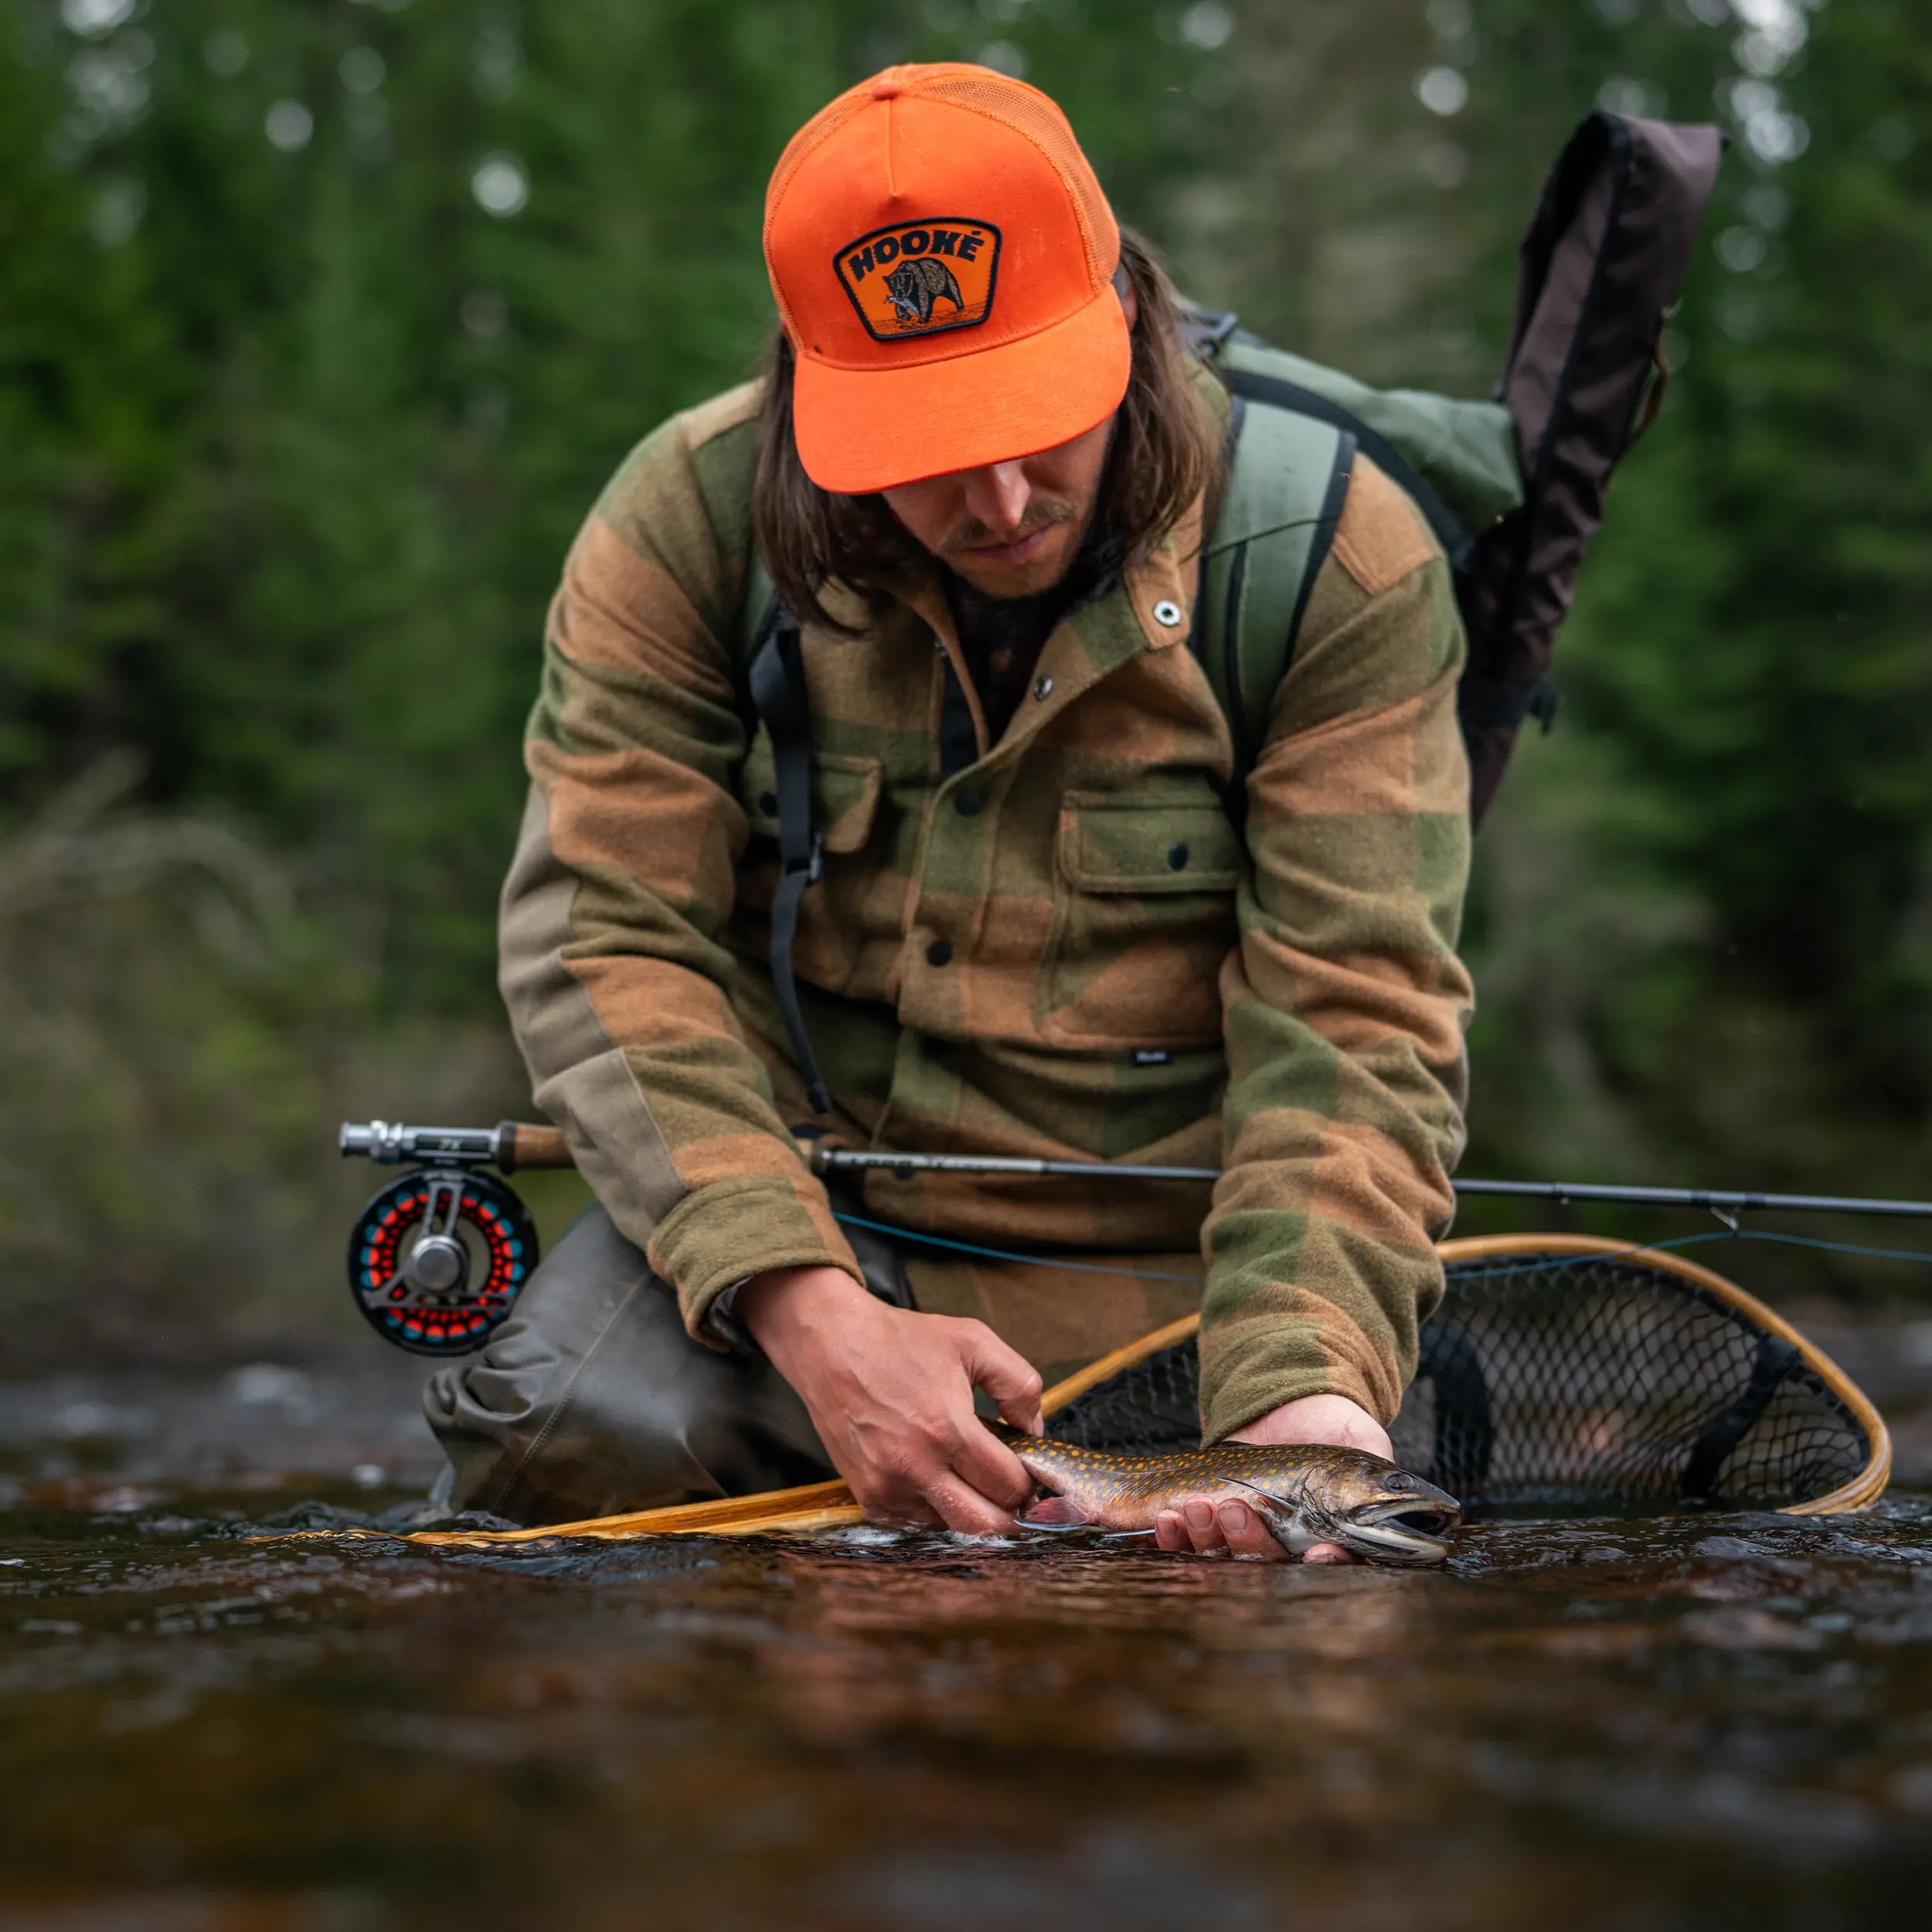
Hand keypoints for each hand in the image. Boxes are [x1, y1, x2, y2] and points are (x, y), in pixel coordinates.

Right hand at [738, 1265, 1043, 1533]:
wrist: (832, 1345)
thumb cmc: (902, 1341)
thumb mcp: (974, 1341)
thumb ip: (1020, 1386)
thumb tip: (1035, 1432)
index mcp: (947, 1429)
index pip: (1008, 1485)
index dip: (1029, 1481)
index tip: (1030, 1470)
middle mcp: (916, 1467)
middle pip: (985, 1525)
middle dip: (1010, 1512)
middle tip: (1015, 1491)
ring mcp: (888, 1488)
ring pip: (951, 1528)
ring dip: (971, 1511)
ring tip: (972, 1476)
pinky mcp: (868, 1497)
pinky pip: (916, 1523)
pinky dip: (936, 1509)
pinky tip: (938, 1476)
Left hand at [1153, 1392, 1392, 1563]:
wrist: (1284, 1402)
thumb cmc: (1334, 1425)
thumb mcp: (1365, 1444)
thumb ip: (1387, 1477)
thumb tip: (1426, 1512)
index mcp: (1329, 1540)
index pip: (1329, 1568)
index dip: (1324, 1566)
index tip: (1318, 1554)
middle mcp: (1285, 1550)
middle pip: (1266, 1568)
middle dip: (1249, 1544)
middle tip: (1238, 1510)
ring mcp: (1244, 1541)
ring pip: (1223, 1560)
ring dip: (1207, 1537)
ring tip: (1198, 1506)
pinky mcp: (1207, 1527)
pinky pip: (1186, 1545)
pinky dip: (1175, 1536)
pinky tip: (1170, 1516)